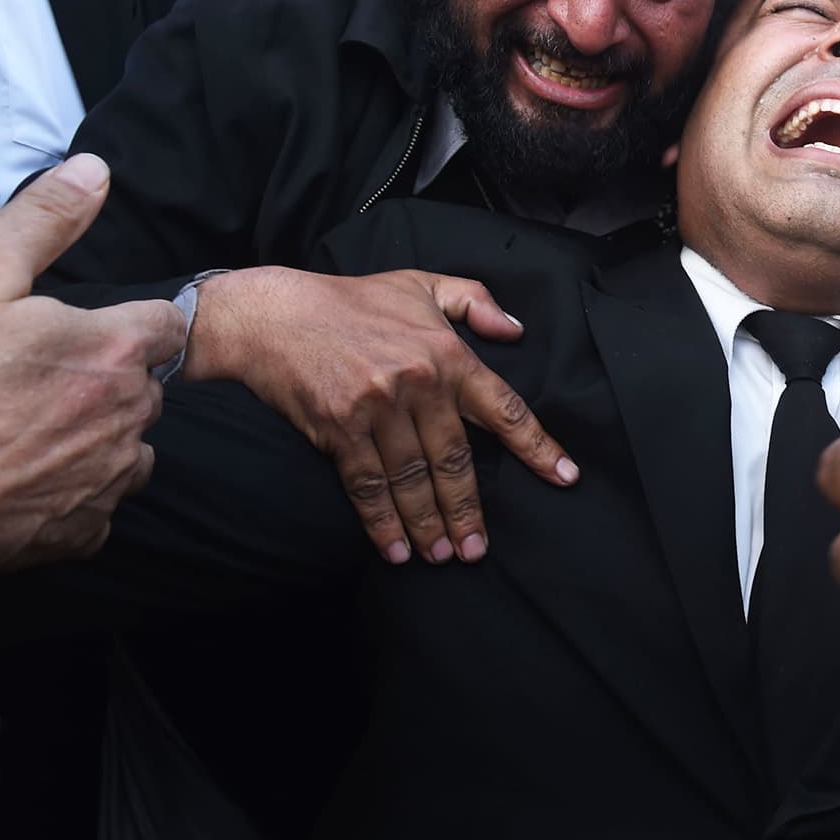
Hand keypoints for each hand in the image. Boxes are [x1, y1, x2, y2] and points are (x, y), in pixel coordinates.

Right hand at [0, 156, 183, 577]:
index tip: (81, 330)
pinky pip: (94, 505)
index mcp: (116, 348)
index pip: (163, 325)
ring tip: (21, 430)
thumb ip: (43, 220)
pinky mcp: (80, 530)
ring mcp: (108, 476)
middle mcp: (129, 414)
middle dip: (102, 379)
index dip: (125, 323)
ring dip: (91, 436)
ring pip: (124, 446)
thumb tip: (94, 172)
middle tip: (29, 380)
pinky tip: (18, 480)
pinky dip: (67, 493)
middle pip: (141, 386)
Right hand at [183, 267, 575, 565]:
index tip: (564, 477)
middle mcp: (420, 384)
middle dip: (469, 511)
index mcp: (449, 354)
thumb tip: (516, 329)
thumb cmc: (352, 300)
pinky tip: (396, 549)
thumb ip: (475, 301)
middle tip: (477, 550)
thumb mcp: (421, 284)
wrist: (275, 314)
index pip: (506, 408)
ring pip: (413, 479)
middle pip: (455, 461)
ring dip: (429, 524)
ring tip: (442, 555)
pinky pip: (368, 485)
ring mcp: (378, 409)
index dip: (538, 447)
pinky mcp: (340, 429)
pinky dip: (383, 522)